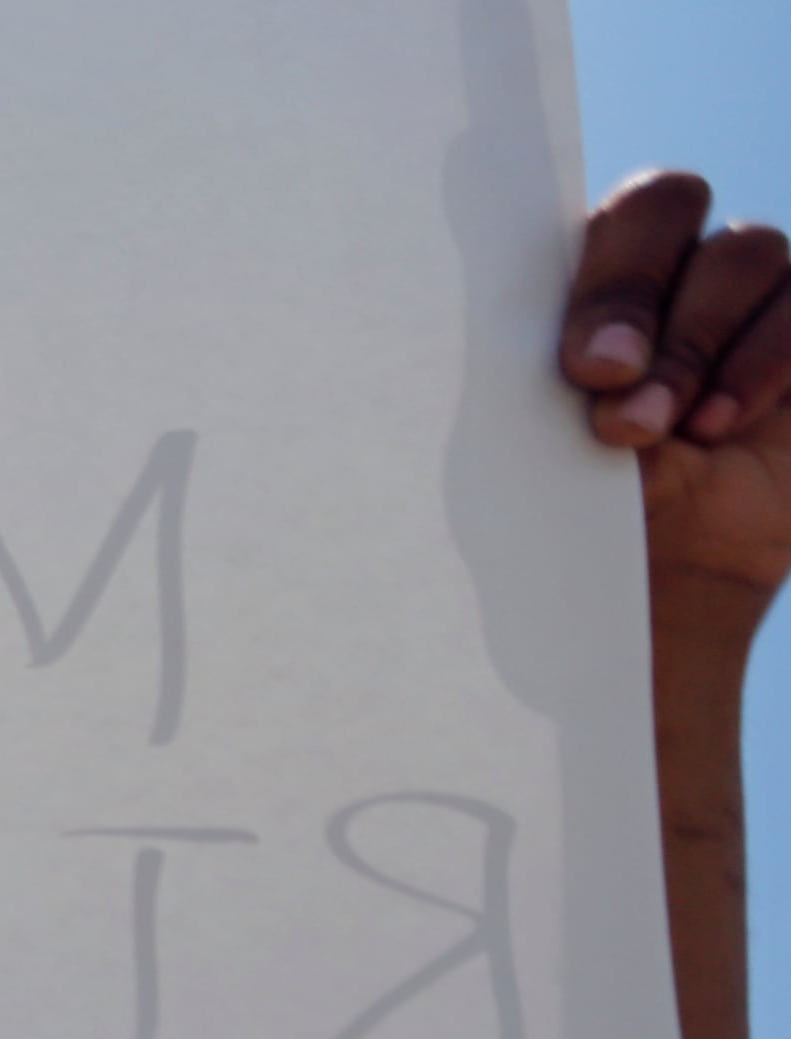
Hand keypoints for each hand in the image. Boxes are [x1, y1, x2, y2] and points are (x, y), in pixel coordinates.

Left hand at [562, 172, 790, 616]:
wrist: (664, 575)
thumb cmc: (577, 502)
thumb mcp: (544, 450)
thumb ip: (541, 381)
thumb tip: (551, 336)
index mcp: (584, 267)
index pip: (586, 206)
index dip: (595, 263)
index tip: (580, 359)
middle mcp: (671, 259)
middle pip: (668, 200)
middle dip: (631, 291)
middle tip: (606, 378)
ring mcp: (750, 290)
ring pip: (744, 252)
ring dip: (696, 343)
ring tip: (667, 427)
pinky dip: (760, 362)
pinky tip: (719, 425)